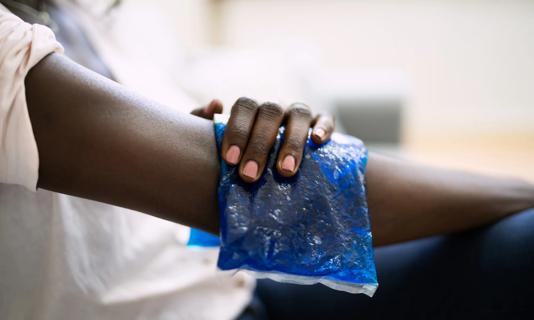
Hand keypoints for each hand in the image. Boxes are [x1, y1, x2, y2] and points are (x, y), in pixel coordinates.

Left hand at [191, 97, 334, 182]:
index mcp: (250, 111)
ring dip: (291, 141)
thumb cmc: (239, 160)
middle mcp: (274, 110)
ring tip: (284, 170)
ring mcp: (298, 116)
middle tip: (249, 175)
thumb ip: (201, 123)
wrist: (266, 177)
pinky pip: (325, 118)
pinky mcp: (321, 124)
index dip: (237, 130)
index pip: (244, 106)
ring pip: (298, 114)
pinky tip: (317, 142)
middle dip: (259, 145)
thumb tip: (215, 104)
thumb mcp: (215, 146)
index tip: (229, 160)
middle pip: (269, 113)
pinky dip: (324, 126)